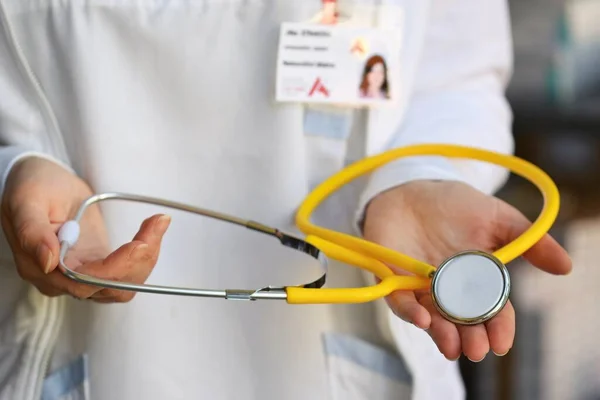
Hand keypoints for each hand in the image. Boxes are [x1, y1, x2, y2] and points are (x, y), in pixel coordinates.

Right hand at [1, 157, 169, 302]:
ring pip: (123, 284)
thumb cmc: (31, 186)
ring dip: (147, 258)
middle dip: (139, 260)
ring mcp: (83, 273)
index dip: (116, 268)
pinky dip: (145, 254)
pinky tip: (153, 228)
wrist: (41, 181)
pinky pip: (127, 272)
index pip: (84, 282)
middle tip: (157, 224)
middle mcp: (62, 279)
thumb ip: (32, 232)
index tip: (140, 244)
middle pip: (110, 287)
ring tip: (158, 223)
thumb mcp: (26, 200)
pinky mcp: (99, 264)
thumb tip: (48, 262)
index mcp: (40, 267)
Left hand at [363, 180, 571, 361]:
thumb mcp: (497, 218)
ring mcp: (419, 286)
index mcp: (475, 281)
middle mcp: (447, 290)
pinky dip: (409, 311)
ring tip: (453, 346)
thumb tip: (565, 265)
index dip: (497, 328)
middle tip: (478, 350)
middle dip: (470, 339)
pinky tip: (423, 319)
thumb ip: (528, 241)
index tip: (502, 342)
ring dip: (443, 334)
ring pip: (432, 319)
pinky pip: (399, 301)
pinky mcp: (392, 277)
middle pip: (461, 323)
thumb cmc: (455, 205)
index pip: (490, 312)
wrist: (412, 186)